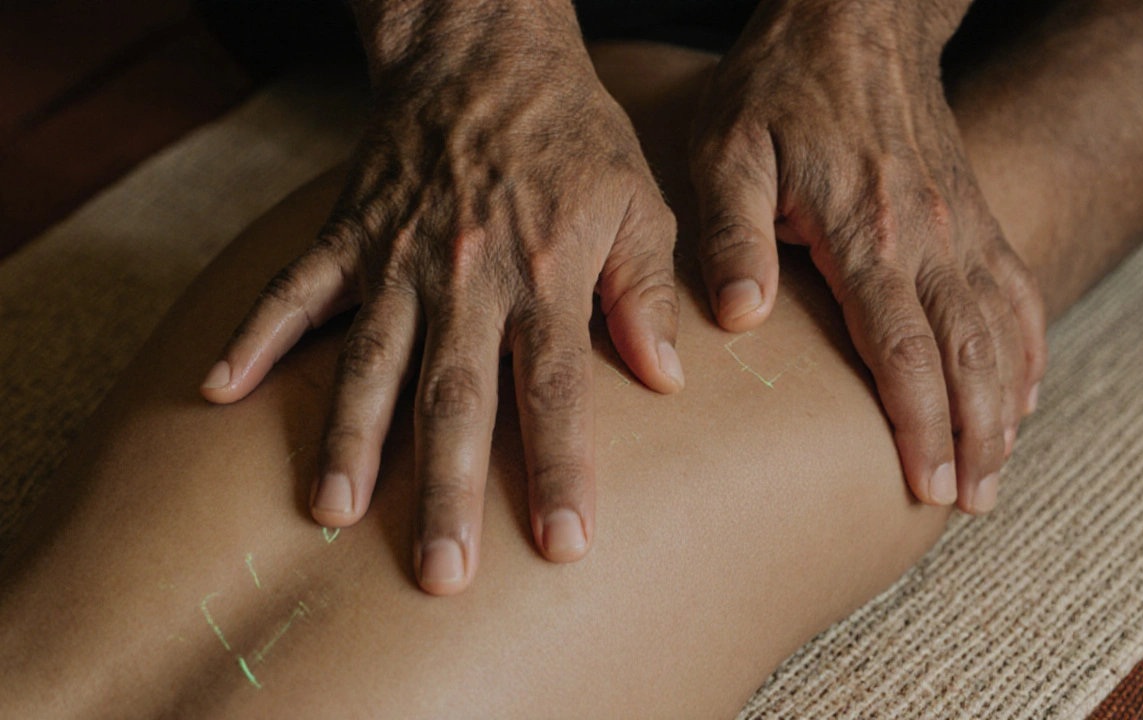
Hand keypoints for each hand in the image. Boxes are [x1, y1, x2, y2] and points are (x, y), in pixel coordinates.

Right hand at [200, 0, 683, 593]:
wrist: (487, 56)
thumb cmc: (574, 138)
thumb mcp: (638, 203)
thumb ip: (648, 294)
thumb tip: (666, 379)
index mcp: (546, 277)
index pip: (555, 391)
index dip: (562, 470)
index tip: (563, 545)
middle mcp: (469, 279)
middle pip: (456, 398)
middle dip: (449, 490)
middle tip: (439, 573)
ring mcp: (399, 257)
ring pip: (371, 361)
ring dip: (349, 438)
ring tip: (331, 511)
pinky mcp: (347, 234)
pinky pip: (294, 290)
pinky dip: (255, 336)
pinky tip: (217, 391)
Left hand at [689, 0, 1045, 513]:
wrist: (855, 17)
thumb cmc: (781, 86)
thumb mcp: (731, 150)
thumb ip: (734, 236)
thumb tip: (738, 318)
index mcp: (868, 231)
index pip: (903, 351)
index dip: (919, 426)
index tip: (927, 487)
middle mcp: (930, 236)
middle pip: (966, 356)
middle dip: (973, 438)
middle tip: (970, 504)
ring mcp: (962, 224)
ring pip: (1001, 332)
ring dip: (1005, 408)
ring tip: (998, 472)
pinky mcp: (974, 212)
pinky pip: (1017, 289)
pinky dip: (1028, 347)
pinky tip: (1026, 391)